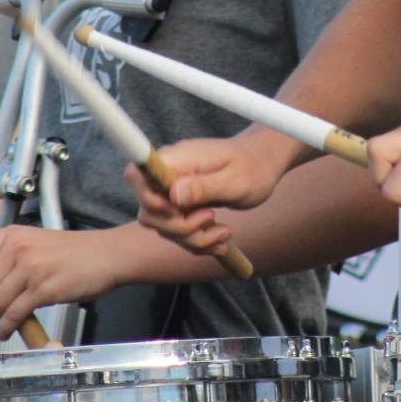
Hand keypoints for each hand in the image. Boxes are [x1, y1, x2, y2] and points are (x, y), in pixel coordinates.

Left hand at [0, 225, 121, 340]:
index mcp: (13, 234)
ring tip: (2, 322)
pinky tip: (9, 331)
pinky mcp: (43, 290)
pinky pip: (13, 314)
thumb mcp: (38, 241)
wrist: (108, 255)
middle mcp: (18, 249)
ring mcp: (30, 269)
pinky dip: (7, 328)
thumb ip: (13, 253)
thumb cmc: (77, 251)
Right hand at [130, 126, 296, 247]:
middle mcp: (169, 175)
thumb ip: (204, 186)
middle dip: (179, 227)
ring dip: (194, 238)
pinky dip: (198, 242)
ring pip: (164, 227)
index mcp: (177, 159)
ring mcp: (174, 191)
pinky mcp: (182, 205)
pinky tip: (220, 239)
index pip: (137, 174)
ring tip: (224, 232)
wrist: (264, 164)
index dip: (147, 198)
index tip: (176, 210)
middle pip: (149, 211)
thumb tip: (174, 193)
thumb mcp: (235, 180)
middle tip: (211, 219)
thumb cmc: (254, 167)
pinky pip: (179, 232)